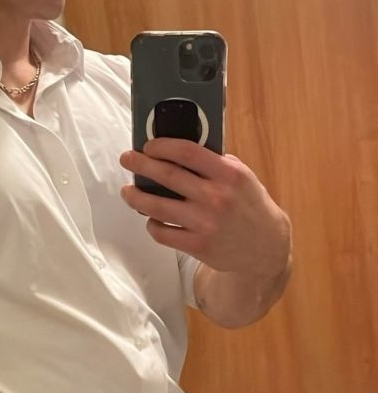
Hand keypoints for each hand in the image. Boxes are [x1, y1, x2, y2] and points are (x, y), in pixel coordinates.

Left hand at [119, 138, 290, 276]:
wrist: (265, 247)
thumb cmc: (250, 205)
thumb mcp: (243, 177)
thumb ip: (216, 163)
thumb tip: (179, 149)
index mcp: (229, 174)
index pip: (187, 151)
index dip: (162, 145)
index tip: (149, 145)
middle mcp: (216, 197)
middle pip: (167, 175)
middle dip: (140, 165)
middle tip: (127, 159)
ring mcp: (205, 223)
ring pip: (157, 207)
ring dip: (136, 196)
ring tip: (127, 191)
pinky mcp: (198, 245)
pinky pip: (163, 233)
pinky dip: (152, 224)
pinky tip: (151, 218)